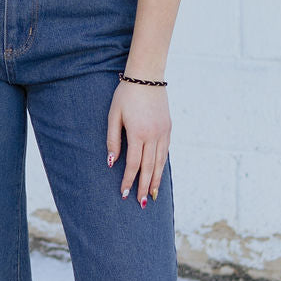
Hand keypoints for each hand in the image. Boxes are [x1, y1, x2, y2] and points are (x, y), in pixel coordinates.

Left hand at [105, 80, 170, 206]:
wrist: (147, 77)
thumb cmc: (125, 95)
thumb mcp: (114, 115)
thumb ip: (113, 140)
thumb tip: (112, 162)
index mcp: (138, 133)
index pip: (133, 164)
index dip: (129, 180)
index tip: (124, 193)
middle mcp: (153, 135)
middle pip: (149, 167)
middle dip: (144, 187)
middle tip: (141, 203)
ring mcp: (163, 132)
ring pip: (160, 162)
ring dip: (156, 180)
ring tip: (152, 195)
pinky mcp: (168, 128)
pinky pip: (165, 152)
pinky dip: (162, 165)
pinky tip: (158, 173)